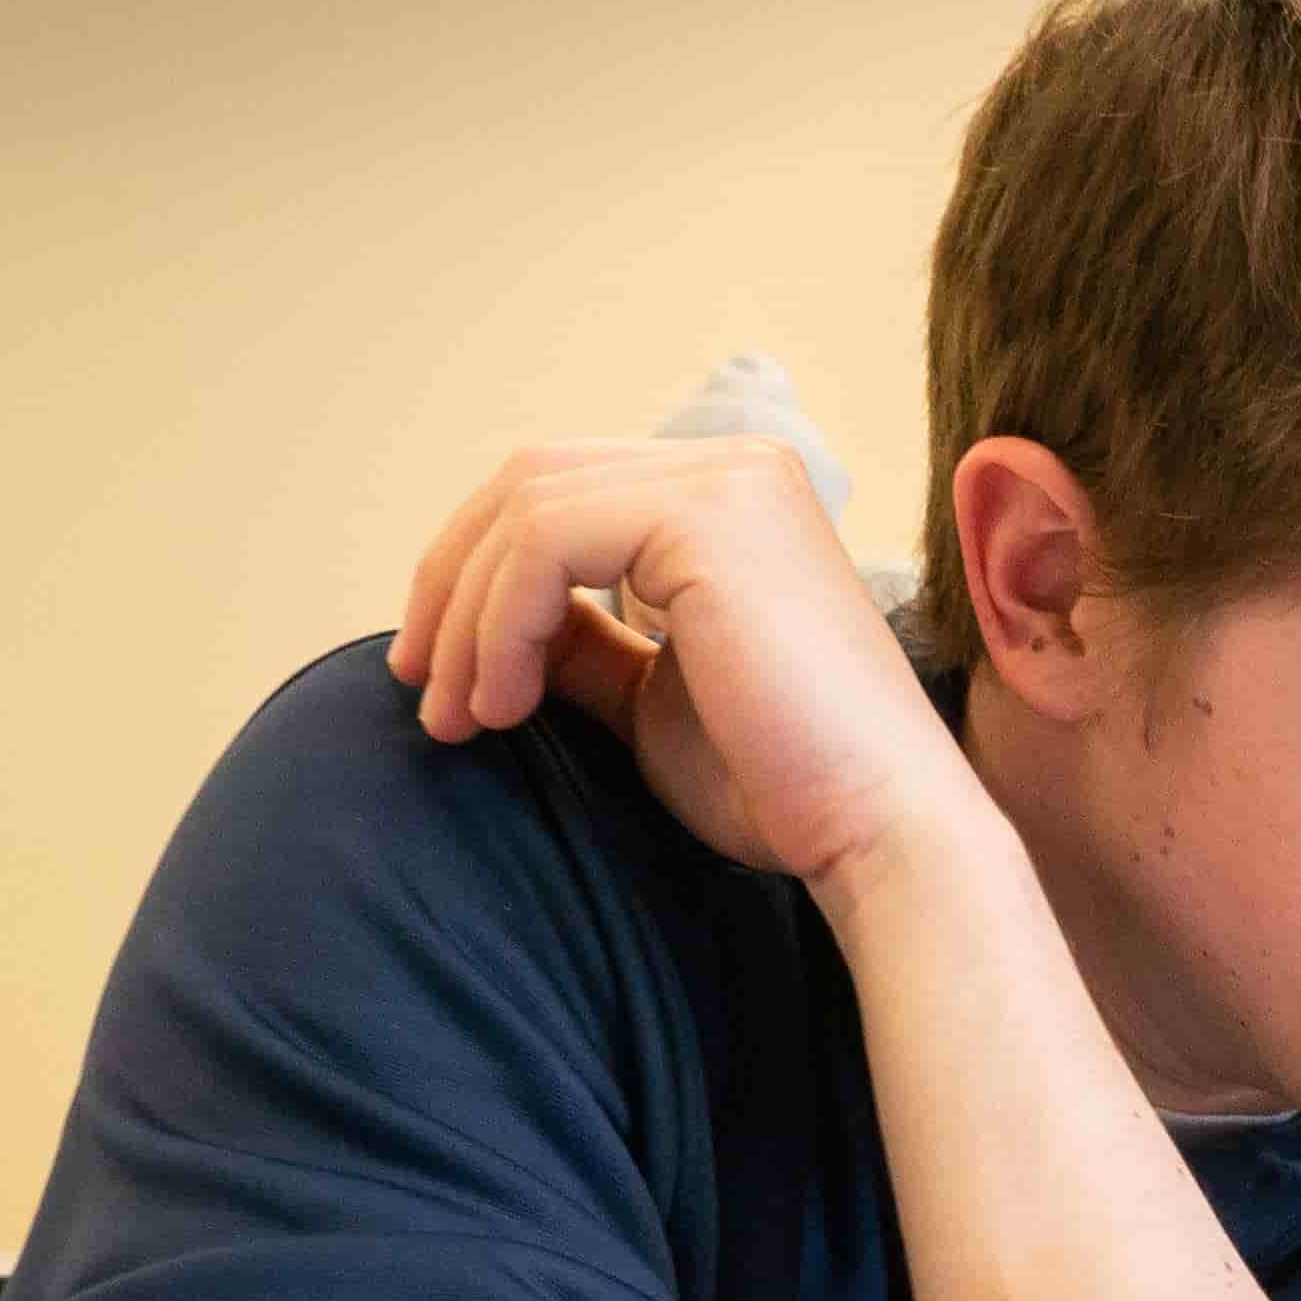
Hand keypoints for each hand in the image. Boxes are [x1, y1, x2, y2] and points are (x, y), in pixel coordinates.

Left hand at [387, 437, 983, 890]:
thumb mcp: (646, 696)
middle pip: (529, 480)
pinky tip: (505, 706)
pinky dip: (497, 626)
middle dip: (450, 585)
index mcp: (734, 498)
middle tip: (422, 691)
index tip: (434, 675)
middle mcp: (737, 466)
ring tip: (463, 719)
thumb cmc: (782, 785)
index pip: (561, 492)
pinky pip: (544, 544)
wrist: (878, 833)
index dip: (473, 571)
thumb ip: (576, 641)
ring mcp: (728, 482)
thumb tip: (481, 622)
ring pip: (524, 509)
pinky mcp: (710, 517)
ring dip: (464, 619)